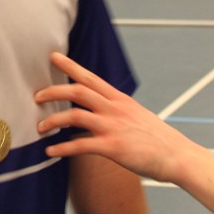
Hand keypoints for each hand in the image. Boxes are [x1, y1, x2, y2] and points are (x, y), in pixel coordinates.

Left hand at [35, 52, 192, 183]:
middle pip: (78, 91)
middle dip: (53, 91)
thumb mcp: (137, 115)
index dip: (70, 66)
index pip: (91, 77)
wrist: (177, 156)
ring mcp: (113, 127)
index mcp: (120, 99)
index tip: (53, 56)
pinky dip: (61, 148)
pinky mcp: (112, 147)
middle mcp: (115, 109)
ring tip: (39, 128)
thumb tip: (101, 109)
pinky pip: (80, 145)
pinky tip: (50, 152)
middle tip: (36, 96)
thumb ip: (117, 110)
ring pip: (74, 116)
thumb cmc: (157, 138)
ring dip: (52, 120)